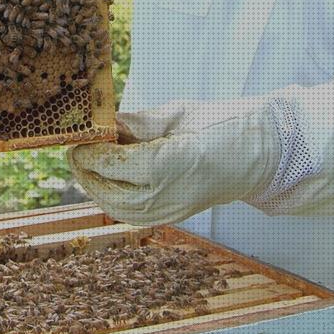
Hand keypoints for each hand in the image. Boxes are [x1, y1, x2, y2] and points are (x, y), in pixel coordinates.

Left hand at [67, 98, 279, 225]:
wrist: (257, 156)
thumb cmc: (220, 126)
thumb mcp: (174, 114)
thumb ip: (134, 122)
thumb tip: (101, 122)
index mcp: (162, 165)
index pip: (106, 160)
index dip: (87, 145)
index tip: (78, 131)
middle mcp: (160, 196)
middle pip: (101, 185)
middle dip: (84, 165)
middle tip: (77, 143)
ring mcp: (164, 213)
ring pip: (109, 204)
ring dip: (93, 182)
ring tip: (88, 159)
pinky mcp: (167, 219)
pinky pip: (125, 212)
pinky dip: (109, 194)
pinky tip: (107, 175)